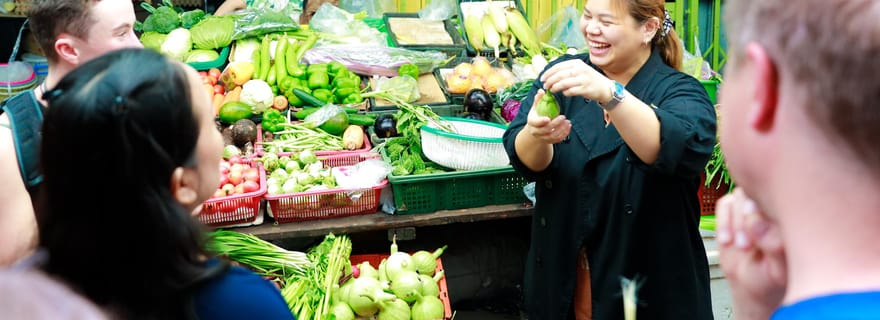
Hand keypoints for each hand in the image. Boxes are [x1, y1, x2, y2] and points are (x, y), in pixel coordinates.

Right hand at [526, 89, 570, 143]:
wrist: (535, 129)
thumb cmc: (537, 115)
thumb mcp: (536, 107)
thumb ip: (538, 99)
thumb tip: (541, 91)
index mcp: (532, 122)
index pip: (535, 123)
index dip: (541, 121)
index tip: (548, 118)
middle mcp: (536, 131)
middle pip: (546, 130)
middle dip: (555, 124)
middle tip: (563, 117)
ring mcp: (543, 138)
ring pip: (552, 136)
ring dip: (561, 129)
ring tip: (568, 122)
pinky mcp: (549, 141)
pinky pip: (557, 140)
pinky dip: (564, 134)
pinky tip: (568, 127)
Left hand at [540, 59, 613, 103]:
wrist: (605, 88)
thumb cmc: (588, 79)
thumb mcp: (579, 69)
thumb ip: (567, 69)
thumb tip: (550, 73)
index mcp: (576, 63)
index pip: (558, 66)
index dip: (548, 73)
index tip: (542, 78)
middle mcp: (580, 69)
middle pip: (559, 75)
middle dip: (549, 80)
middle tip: (544, 86)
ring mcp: (583, 79)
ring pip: (563, 83)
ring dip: (555, 87)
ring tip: (551, 90)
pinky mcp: (585, 89)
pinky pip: (570, 91)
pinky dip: (565, 92)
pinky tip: (563, 93)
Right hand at [716, 188, 787, 319]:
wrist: (751, 284)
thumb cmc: (771, 278)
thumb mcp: (778, 269)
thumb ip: (772, 246)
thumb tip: (756, 222)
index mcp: (796, 217)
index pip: (780, 199)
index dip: (762, 216)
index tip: (757, 239)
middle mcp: (776, 208)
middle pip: (756, 195)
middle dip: (745, 221)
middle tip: (746, 246)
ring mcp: (756, 207)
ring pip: (740, 198)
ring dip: (734, 223)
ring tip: (740, 246)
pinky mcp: (737, 209)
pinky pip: (725, 203)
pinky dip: (722, 222)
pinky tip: (727, 240)